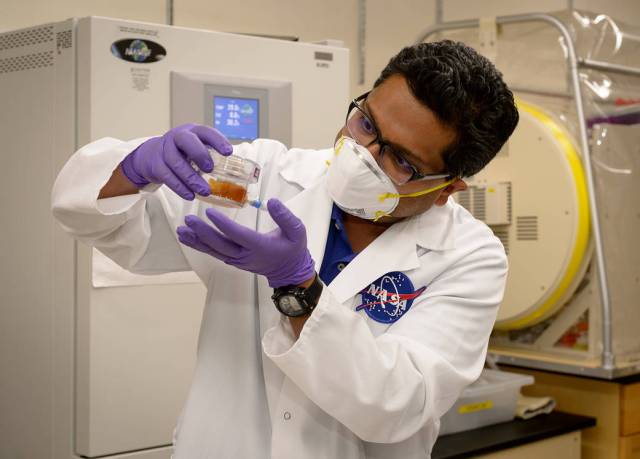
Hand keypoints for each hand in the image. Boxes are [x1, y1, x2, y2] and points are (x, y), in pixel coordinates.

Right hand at [121, 123, 232, 199]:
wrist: (152, 155)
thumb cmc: (183, 153)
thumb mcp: (197, 147)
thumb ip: (212, 155)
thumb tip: (238, 171)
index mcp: (193, 132)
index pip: (206, 132)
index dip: (217, 140)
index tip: (228, 152)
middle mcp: (177, 137)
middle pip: (186, 141)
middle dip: (199, 154)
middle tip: (210, 169)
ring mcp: (164, 150)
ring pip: (176, 162)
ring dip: (191, 178)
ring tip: (205, 191)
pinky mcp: (156, 164)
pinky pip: (167, 176)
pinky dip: (179, 187)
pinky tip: (190, 195)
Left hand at [176, 199, 315, 287]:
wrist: (290, 272)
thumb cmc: (293, 249)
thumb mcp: (297, 231)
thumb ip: (285, 216)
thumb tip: (271, 201)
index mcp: (260, 246)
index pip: (238, 234)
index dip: (223, 224)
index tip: (210, 212)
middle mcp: (245, 255)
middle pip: (220, 244)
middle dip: (203, 233)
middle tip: (189, 220)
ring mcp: (238, 260)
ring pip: (214, 250)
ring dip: (197, 241)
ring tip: (181, 230)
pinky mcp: (233, 260)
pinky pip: (215, 253)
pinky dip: (200, 246)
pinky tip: (188, 238)